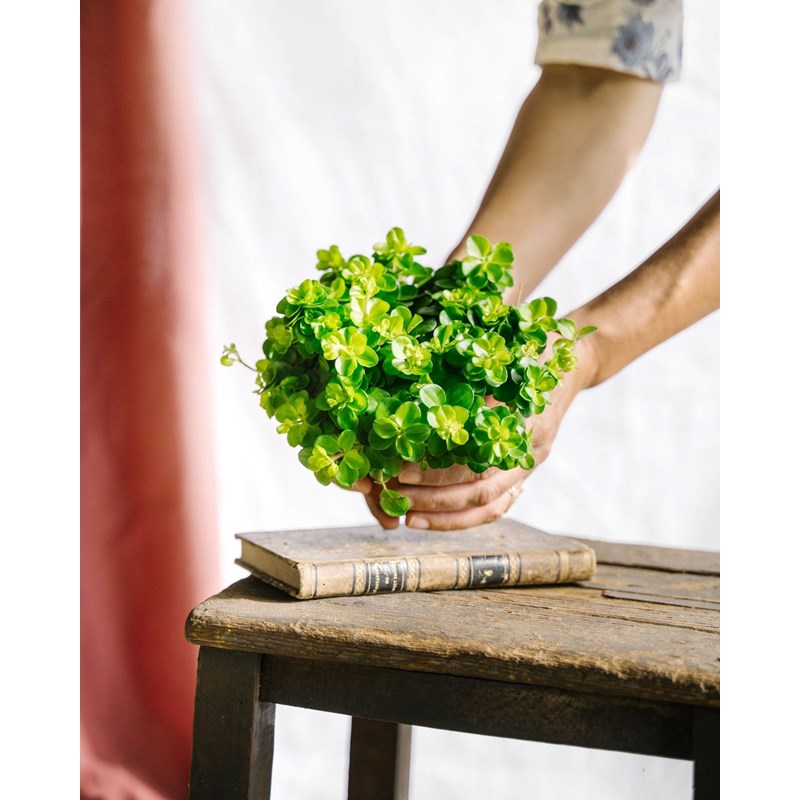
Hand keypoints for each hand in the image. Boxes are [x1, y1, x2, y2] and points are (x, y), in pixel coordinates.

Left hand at [355, 333, 597, 530]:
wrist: (576, 360)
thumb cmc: (533, 347)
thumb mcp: (503, 353)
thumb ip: (470, 376)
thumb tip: (415, 397)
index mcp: (524, 421)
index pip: (477, 462)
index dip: (436, 471)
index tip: (400, 469)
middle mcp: (530, 449)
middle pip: (481, 491)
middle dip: (433, 499)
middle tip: (393, 496)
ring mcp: (531, 463)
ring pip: (490, 506)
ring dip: (447, 517)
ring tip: (407, 517)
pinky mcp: (526, 469)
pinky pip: (498, 505)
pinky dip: (466, 516)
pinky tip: (434, 517)